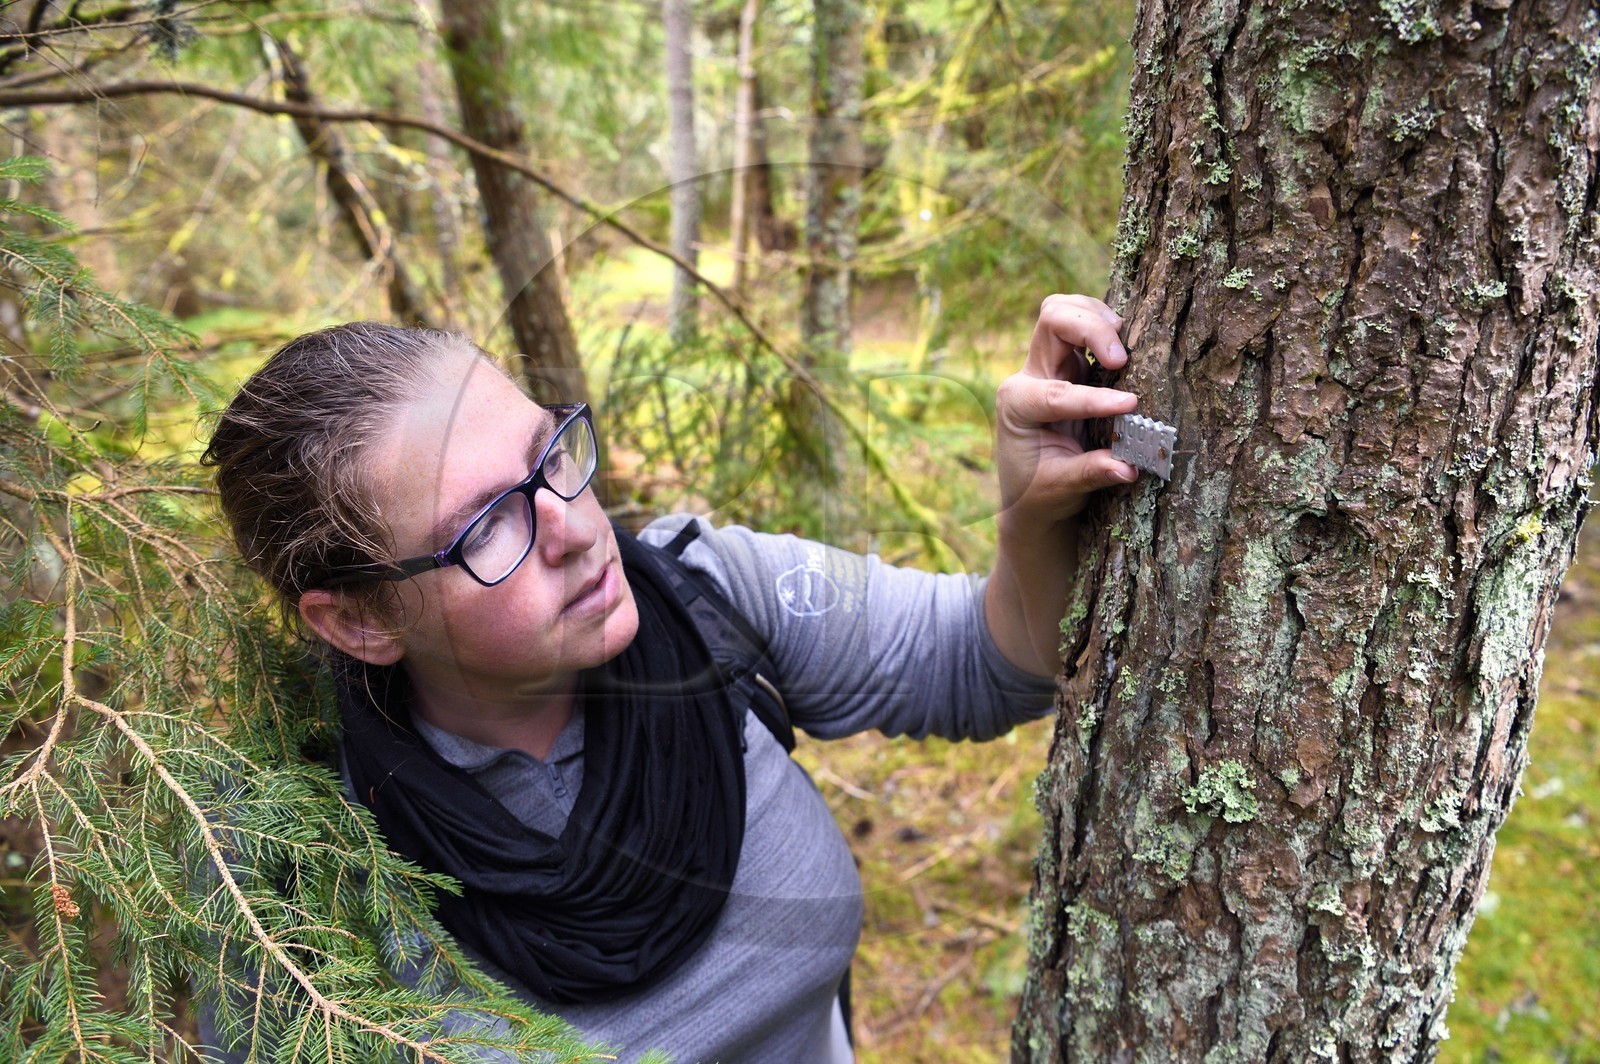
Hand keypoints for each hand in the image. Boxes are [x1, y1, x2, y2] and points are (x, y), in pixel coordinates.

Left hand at [995, 294, 1139, 526]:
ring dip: (1096, 317)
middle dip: (1089, 328)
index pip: (1056, 393)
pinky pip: (1081, 325)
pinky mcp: (1069, 366)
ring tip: (1124, 342)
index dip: (1094, 399)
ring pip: (1062, 311)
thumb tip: (1128, 469)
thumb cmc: (1040, 493)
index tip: (1129, 404)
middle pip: (1052, 320)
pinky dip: (1103, 324)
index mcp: (1017, 406)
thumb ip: (1091, 473)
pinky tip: (1126, 341)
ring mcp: (1048, 367)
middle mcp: (1028, 377)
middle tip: (1122, 357)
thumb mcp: (1062, 489)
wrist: (1029, 496)